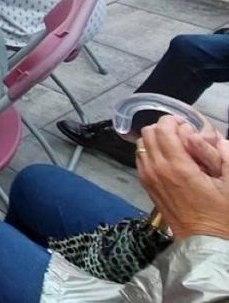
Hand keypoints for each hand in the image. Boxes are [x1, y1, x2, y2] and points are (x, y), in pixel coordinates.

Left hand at [137, 116, 228, 239]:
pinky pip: (141, 158)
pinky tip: (168, 159)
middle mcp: (157, 169)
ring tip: (175, 146)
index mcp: (177, 166)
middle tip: (182, 134)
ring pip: (141, 144)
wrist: (203, 240)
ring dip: (156, 140)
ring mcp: (148, 177)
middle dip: (164, 128)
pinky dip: (151, 152)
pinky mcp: (146, 185)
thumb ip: (224, 156)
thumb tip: (216, 138)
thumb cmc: (220, 215)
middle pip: (148, 133)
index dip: (174, 121)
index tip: (187, 126)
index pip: (163, 129)